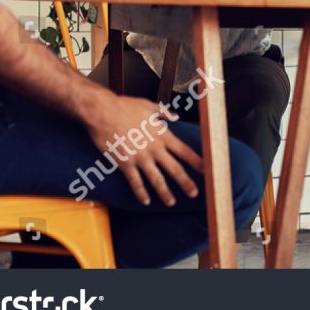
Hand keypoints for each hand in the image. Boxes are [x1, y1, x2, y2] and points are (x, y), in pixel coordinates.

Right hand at [82, 91, 201, 206]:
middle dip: (185, 182)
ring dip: (165, 192)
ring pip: (156, 179)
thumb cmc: (125, 106)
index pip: (184, 151)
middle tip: (194, 193)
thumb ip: (164, 113)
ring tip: (171, 202)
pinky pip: (135, 182)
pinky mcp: (125, 163)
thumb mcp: (149, 106)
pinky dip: (141, 193)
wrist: (103, 111)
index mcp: (162, 135)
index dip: (196, 161)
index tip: (207, 170)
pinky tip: (145, 201)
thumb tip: (175, 116)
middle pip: (174, 168)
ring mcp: (140, 157)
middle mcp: (154, 148)